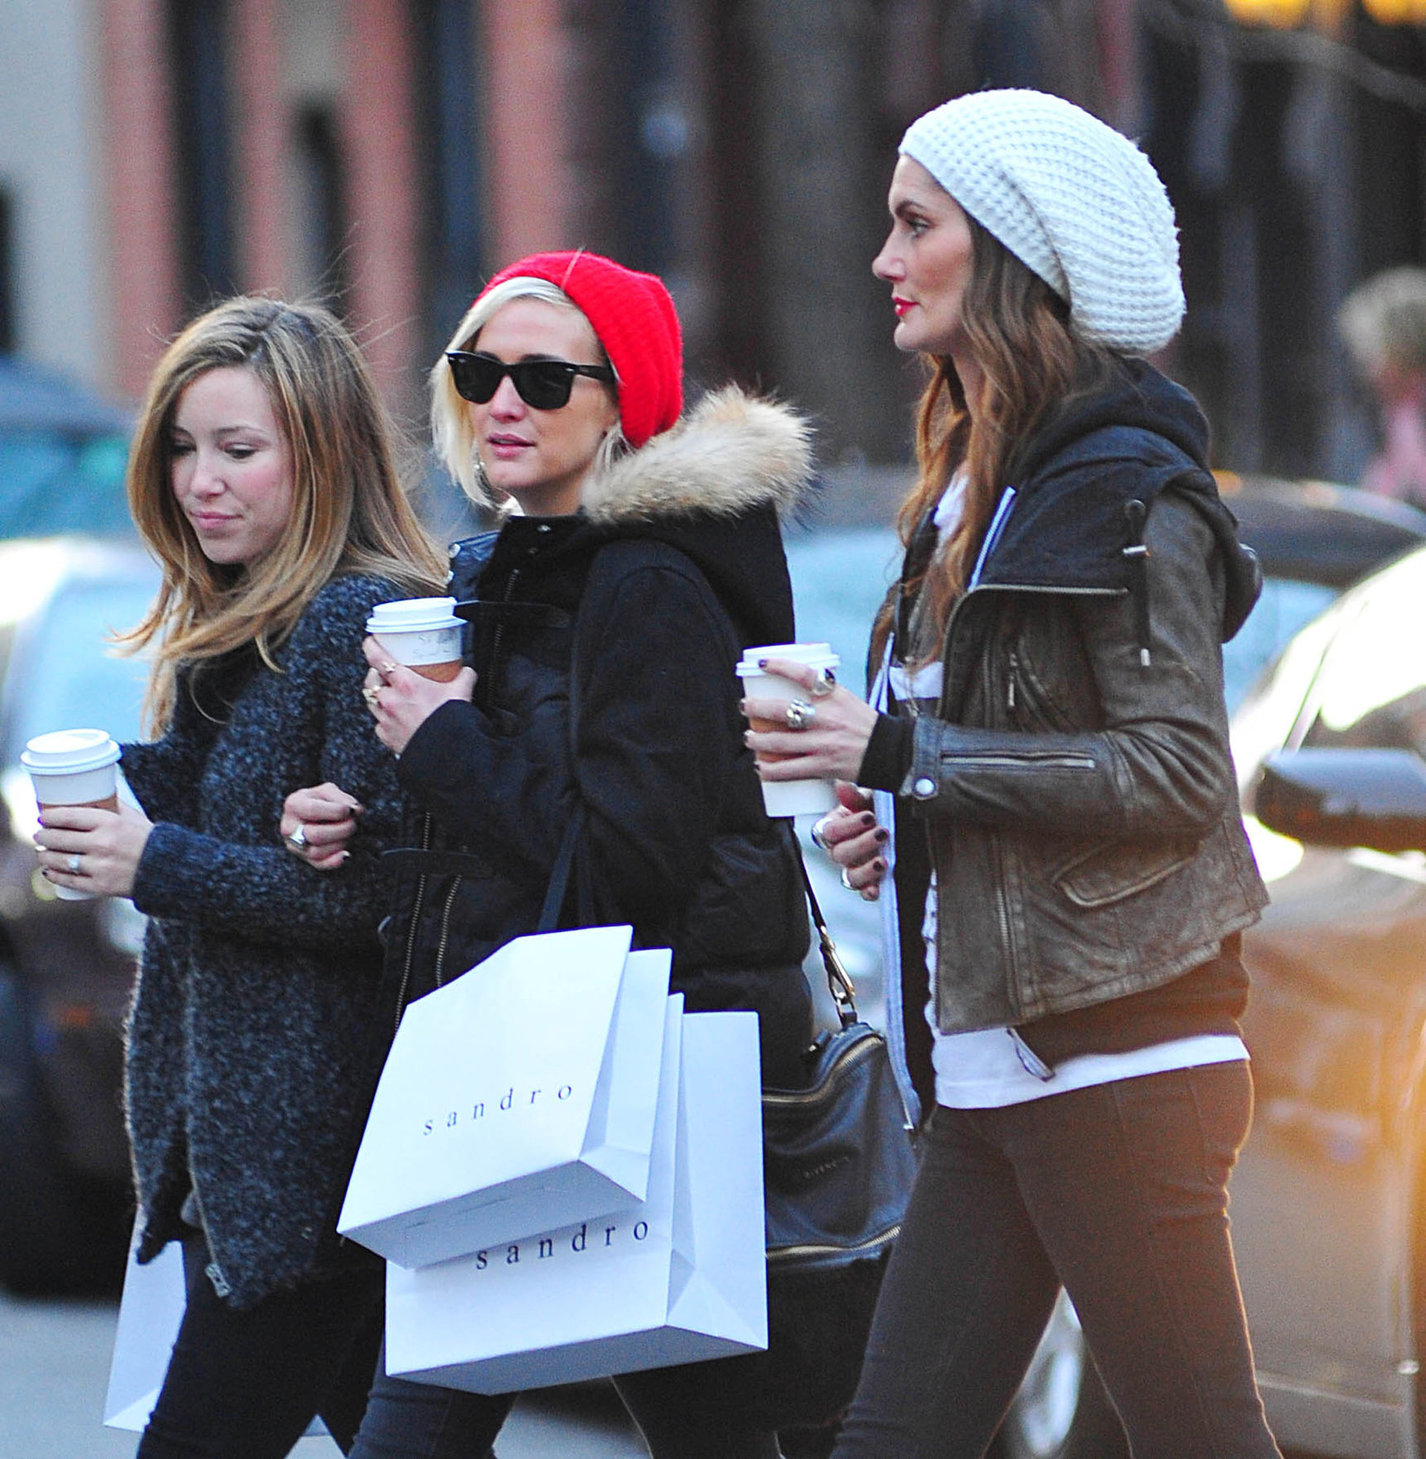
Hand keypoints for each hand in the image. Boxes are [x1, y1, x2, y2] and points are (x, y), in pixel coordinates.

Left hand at [34, 800, 152, 898]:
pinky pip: (68, 880)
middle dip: (43, 836)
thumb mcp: (134, 817)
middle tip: (40, 834)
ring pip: (59, 860)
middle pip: (58, 838)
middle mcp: (102, 844)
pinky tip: (49, 870)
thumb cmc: (149, 839)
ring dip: (44, 855)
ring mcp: (100, 866)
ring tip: (42, 852)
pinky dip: (54, 875)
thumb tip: (98, 791)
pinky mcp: (100, 885)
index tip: (43, 816)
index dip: (49, 816)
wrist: (167, 869)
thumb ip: (114, 805)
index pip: (68, 817)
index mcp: (110, 823)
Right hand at [282, 783, 362, 870]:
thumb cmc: (323, 801)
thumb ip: (343, 799)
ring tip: (348, 833)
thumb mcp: (330, 792)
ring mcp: (294, 845)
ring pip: (318, 851)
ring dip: (341, 843)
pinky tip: (346, 854)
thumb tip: (356, 810)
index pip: (312, 810)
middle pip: (315, 835)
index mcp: (293, 804)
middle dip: (342, 829)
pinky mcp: (305, 859)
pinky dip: (335, 861)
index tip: (350, 810)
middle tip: (353, 823)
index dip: (336, 811)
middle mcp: (289, 827)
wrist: (316, 816)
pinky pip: (319, 865)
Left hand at [363, 637, 476, 755]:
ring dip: (378, 696)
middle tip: (383, 672)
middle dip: (374, 674)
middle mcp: (390, 700)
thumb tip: (467, 671)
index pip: (377, 658)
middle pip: (370, 680)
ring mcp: (386, 719)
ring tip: (389, 694)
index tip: (371, 641)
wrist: (446, 753)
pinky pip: (379, 724)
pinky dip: (385, 719)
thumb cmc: (450, 723)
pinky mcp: (387, 736)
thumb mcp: (461, 692)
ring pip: (371, 701)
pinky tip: (395, 718)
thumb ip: (463, 676)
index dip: (371, 646)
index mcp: (405, 684)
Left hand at [742, 656, 878, 784]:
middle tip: (746, 707)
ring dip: (757, 739)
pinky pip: (789, 770)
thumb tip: (793, 686)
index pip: (804, 674)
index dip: (780, 666)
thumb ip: (823, 694)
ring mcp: (823, 743)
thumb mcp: (847, 700)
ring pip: (779, 741)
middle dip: (756, 708)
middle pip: (782, 709)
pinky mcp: (823, 766)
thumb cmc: (865, 725)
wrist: (890, 752)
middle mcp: (827, 718)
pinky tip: (760, 767)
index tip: (762, 663)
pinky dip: (770, 770)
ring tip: (750, 737)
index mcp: (834, 696)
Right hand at [811, 783, 887, 901]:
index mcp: (836, 828)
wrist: (895, 823)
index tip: (868, 817)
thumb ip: (854, 795)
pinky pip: (864, 892)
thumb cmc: (875, 810)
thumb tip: (843, 785)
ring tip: (882, 861)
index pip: (830, 831)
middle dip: (862, 844)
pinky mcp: (869, 882)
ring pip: (850, 877)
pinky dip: (870, 891)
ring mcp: (855, 868)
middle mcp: (842, 850)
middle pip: (840, 854)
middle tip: (882, 833)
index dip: (848, 826)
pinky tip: (878, 888)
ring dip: (865, 870)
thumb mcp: (867, 799)